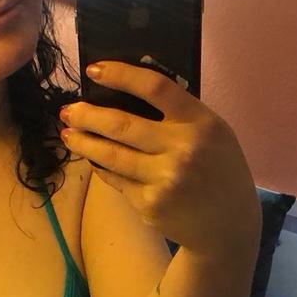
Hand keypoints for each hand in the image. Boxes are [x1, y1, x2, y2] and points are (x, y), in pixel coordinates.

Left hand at [58, 62, 259, 254]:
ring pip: (111, 156)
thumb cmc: (218, 171)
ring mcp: (164, 180)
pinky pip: (117, 181)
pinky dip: (103, 169)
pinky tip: (94, 160)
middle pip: (122, 125)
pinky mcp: (150, 204)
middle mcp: (182, 150)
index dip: (120, 75)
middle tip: (67, 110)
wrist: (228, 226)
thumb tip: (125, 94)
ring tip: (69, 134)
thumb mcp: (213, 134)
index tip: (93, 70)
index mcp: (200, 123)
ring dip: (84, 143)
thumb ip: (180, 115)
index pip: (155, 88)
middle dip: (87, 116)